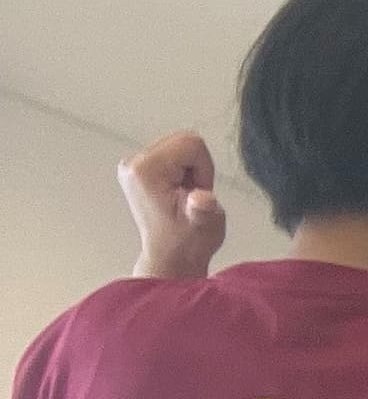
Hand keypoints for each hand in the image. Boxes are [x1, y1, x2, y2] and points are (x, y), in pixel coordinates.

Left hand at [119, 130, 225, 279]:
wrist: (170, 257)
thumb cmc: (187, 243)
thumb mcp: (204, 226)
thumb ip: (202, 209)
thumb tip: (201, 199)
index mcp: (145, 170)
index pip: (191, 143)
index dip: (204, 169)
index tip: (196, 193)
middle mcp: (133, 163)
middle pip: (183, 140)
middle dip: (197, 167)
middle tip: (190, 195)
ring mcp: (133, 164)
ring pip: (180, 146)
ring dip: (191, 170)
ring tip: (184, 196)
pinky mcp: (138, 167)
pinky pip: (173, 154)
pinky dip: (183, 171)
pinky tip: (176, 193)